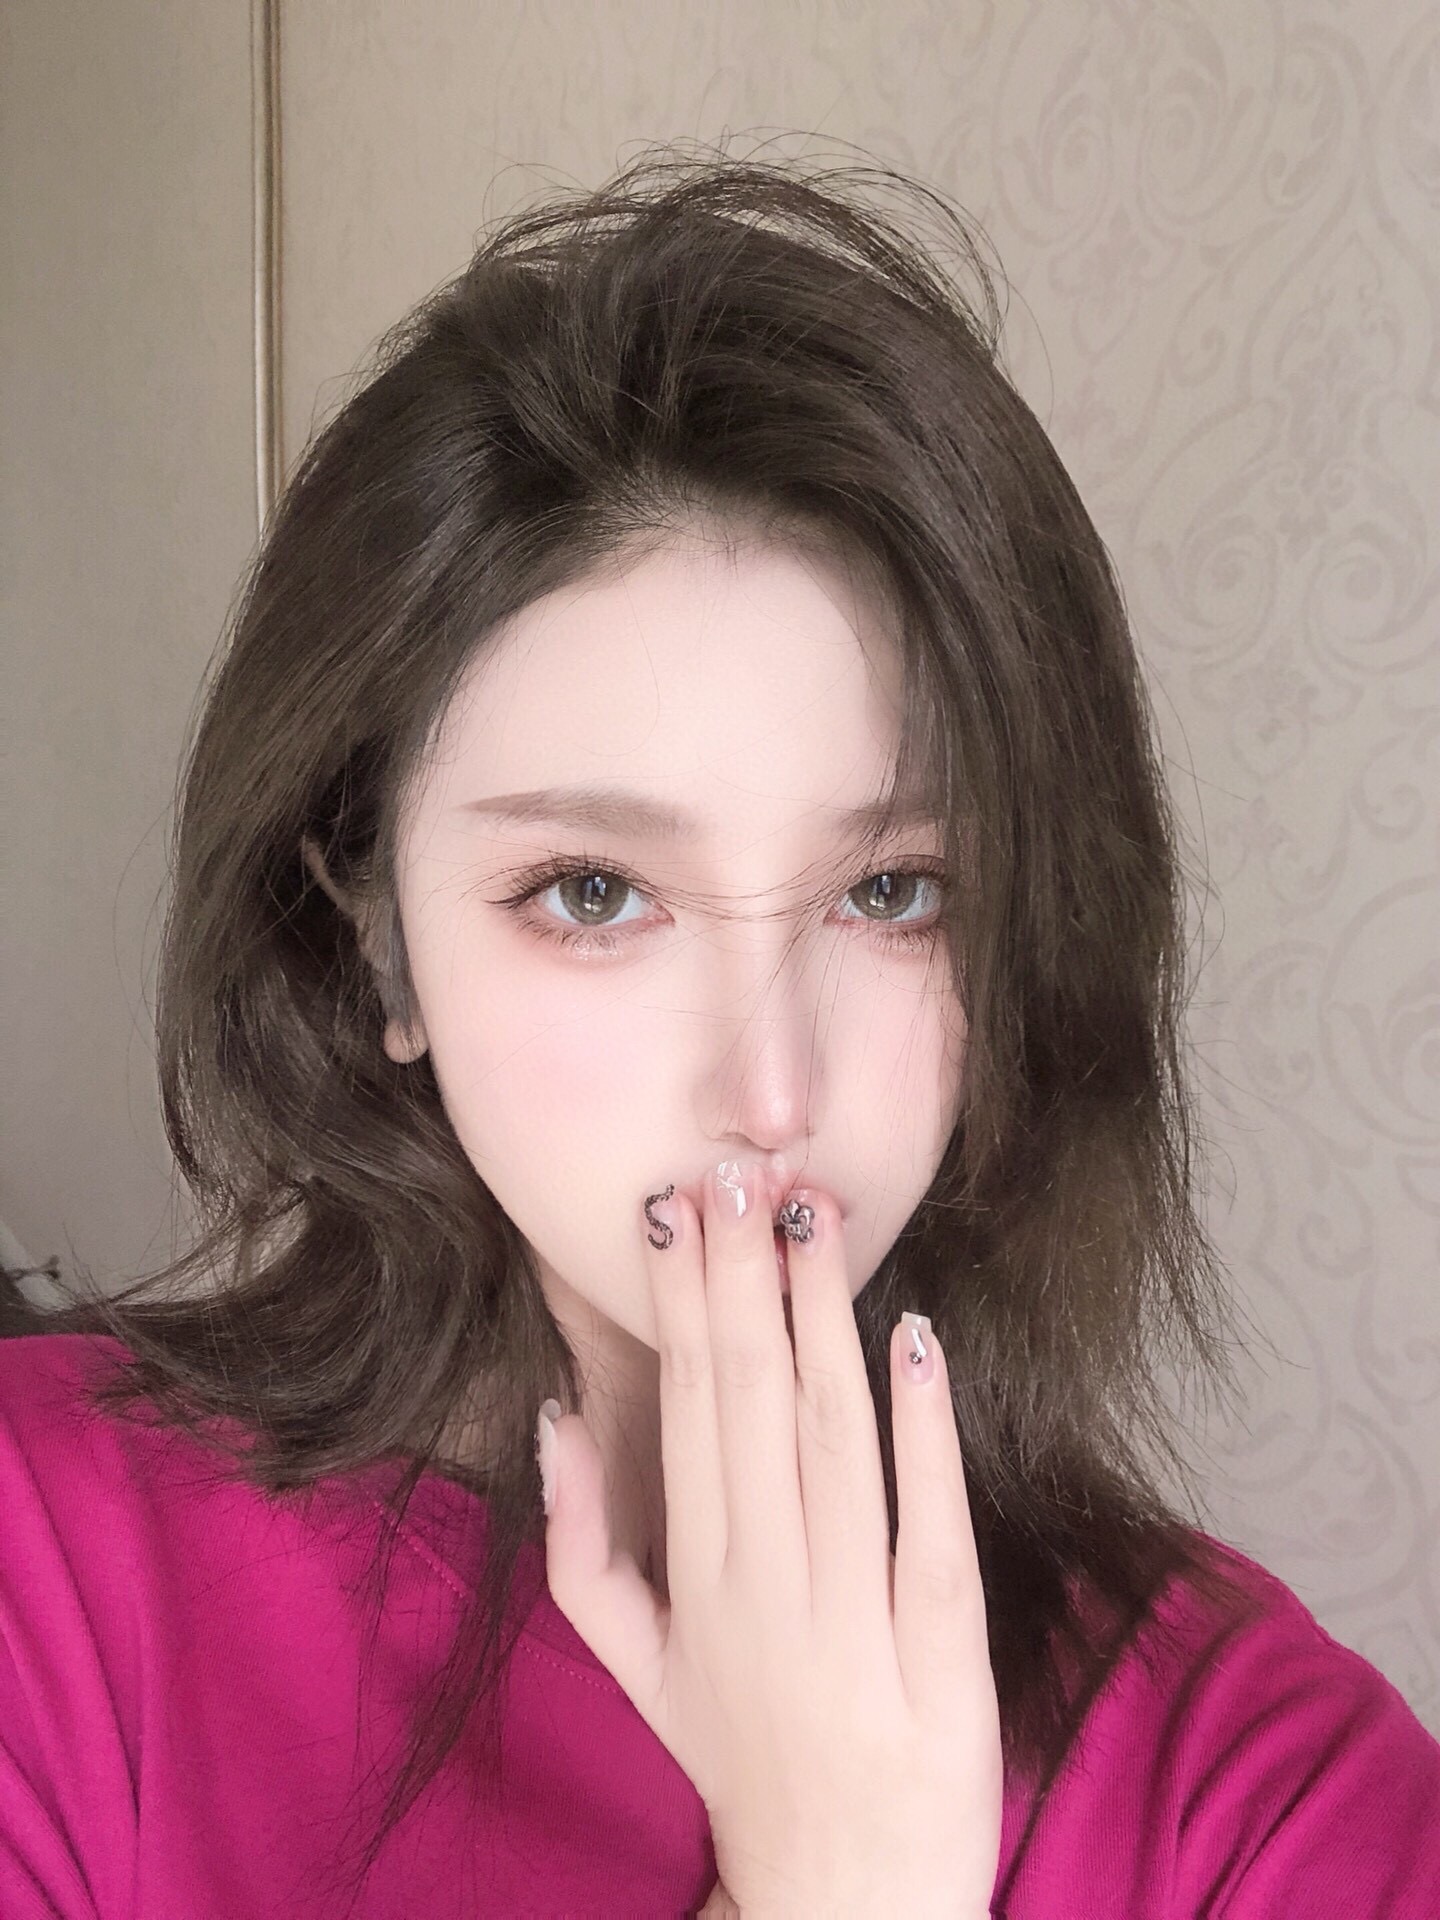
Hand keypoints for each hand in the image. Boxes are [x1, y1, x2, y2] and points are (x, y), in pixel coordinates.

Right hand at [537, 1157, 1002, 1914]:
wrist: (845, 1902)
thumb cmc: (738, 1756)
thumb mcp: (632, 1665)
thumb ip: (581, 1546)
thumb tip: (553, 1420)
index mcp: (696, 1578)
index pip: (688, 1410)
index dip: (683, 1302)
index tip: (677, 1206)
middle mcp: (768, 1586)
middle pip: (755, 1405)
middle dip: (745, 1281)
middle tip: (738, 1171)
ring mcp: (856, 1619)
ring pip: (835, 1442)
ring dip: (823, 1322)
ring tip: (811, 1219)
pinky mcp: (945, 1652)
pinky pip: (932, 1524)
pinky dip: (925, 1429)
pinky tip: (916, 1337)